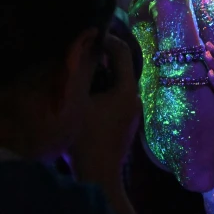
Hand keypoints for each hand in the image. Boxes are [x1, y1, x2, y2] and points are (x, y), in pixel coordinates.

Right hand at [69, 35, 140, 189]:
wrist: (99, 177)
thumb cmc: (86, 138)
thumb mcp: (77, 101)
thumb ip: (82, 73)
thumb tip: (85, 50)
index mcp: (127, 90)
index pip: (122, 52)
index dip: (107, 39)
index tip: (89, 36)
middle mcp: (136, 98)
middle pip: (122, 68)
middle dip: (103, 57)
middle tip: (82, 53)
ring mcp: (134, 112)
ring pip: (120, 84)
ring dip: (103, 75)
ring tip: (82, 74)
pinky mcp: (128, 124)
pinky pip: (118, 97)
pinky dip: (105, 91)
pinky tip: (89, 97)